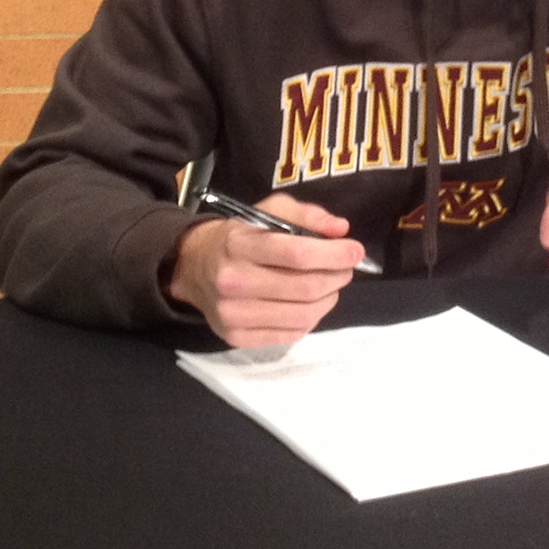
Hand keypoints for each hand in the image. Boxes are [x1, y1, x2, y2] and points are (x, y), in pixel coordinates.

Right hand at [167, 194, 360, 346]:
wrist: (193, 267)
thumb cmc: (238, 236)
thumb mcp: (266, 212)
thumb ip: (305, 215)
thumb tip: (340, 229)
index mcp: (239, 244)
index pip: (297, 254)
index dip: (334, 254)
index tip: (356, 251)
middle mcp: (233, 281)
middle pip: (305, 287)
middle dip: (337, 276)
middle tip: (346, 268)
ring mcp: (233, 314)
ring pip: (303, 314)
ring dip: (329, 299)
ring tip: (331, 285)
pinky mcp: (236, 337)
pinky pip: (291, 334)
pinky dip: (311, 318)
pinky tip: (310, 303)